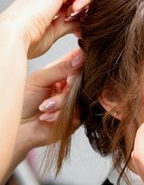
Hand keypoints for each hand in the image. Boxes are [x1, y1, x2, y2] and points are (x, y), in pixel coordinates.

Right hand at [0, 0, 90, 57]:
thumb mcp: (53, 32)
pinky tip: (77, 13)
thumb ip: (67, 25)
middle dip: (81, 7)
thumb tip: (80, 25)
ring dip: (83, 3)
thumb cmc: (27, 39)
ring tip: (76, 20)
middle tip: (80, 24)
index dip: (77, 11)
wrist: (13, 38)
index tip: (78, 27)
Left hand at [12, 48, 83, 167]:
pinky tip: (47, 116)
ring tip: (44, 107)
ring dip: (61, 102)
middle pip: (83, 79)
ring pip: (80, 96)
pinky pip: (78, 112)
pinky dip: (60, 113)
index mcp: (60, 72)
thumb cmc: (23, 101)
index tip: (73, 68)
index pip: (78, 61)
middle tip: (62, 86)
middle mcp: (69, 86)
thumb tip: (80, 57)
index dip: (80, 62)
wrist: (19, 127)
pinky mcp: (76, 117)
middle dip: (71, 84)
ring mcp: (74, 101)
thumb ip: (61, 68)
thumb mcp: (40, 78)